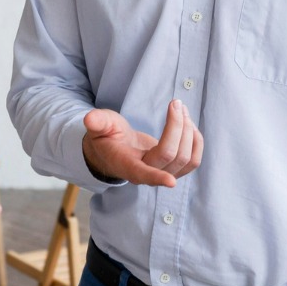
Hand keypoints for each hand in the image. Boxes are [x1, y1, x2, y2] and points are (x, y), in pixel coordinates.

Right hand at [83, 99, 202, 187]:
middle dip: (177, 126)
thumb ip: (97, 122)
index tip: (170, 183)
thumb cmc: (108, 137)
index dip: (156, 178)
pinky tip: (188, 124)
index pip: (143, 174)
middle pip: (170, 155)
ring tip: (181, 109)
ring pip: (186, 159)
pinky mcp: (174, 169)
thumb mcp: (100, 126)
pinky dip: (196, 141)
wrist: (116, 150)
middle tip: (175, 103)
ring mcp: (163, 173)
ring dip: (189, 131)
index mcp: (128, 166)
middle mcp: (147, 174)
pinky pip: (193, 161)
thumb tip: (90, 118)